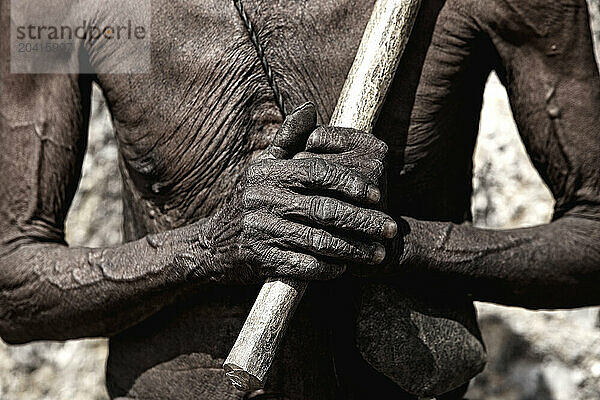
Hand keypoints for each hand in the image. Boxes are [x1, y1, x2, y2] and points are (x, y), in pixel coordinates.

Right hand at [201, 103, 396, 283]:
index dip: (350, 182)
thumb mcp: (262, 167)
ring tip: (377, 253)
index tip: (376, 194)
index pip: (316, 173)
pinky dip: (327, 269)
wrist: (209, 244)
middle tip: (390, 228)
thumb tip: (309, 107)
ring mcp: (261, 231)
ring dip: (353, 249)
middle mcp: (264, 200)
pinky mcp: (260, 259)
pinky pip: (302, 266)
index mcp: (268, 174)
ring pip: (318, 241)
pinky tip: (344, 269)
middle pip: (324, 209)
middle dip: (363, 220)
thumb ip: (288, 139)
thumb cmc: (247, 200)